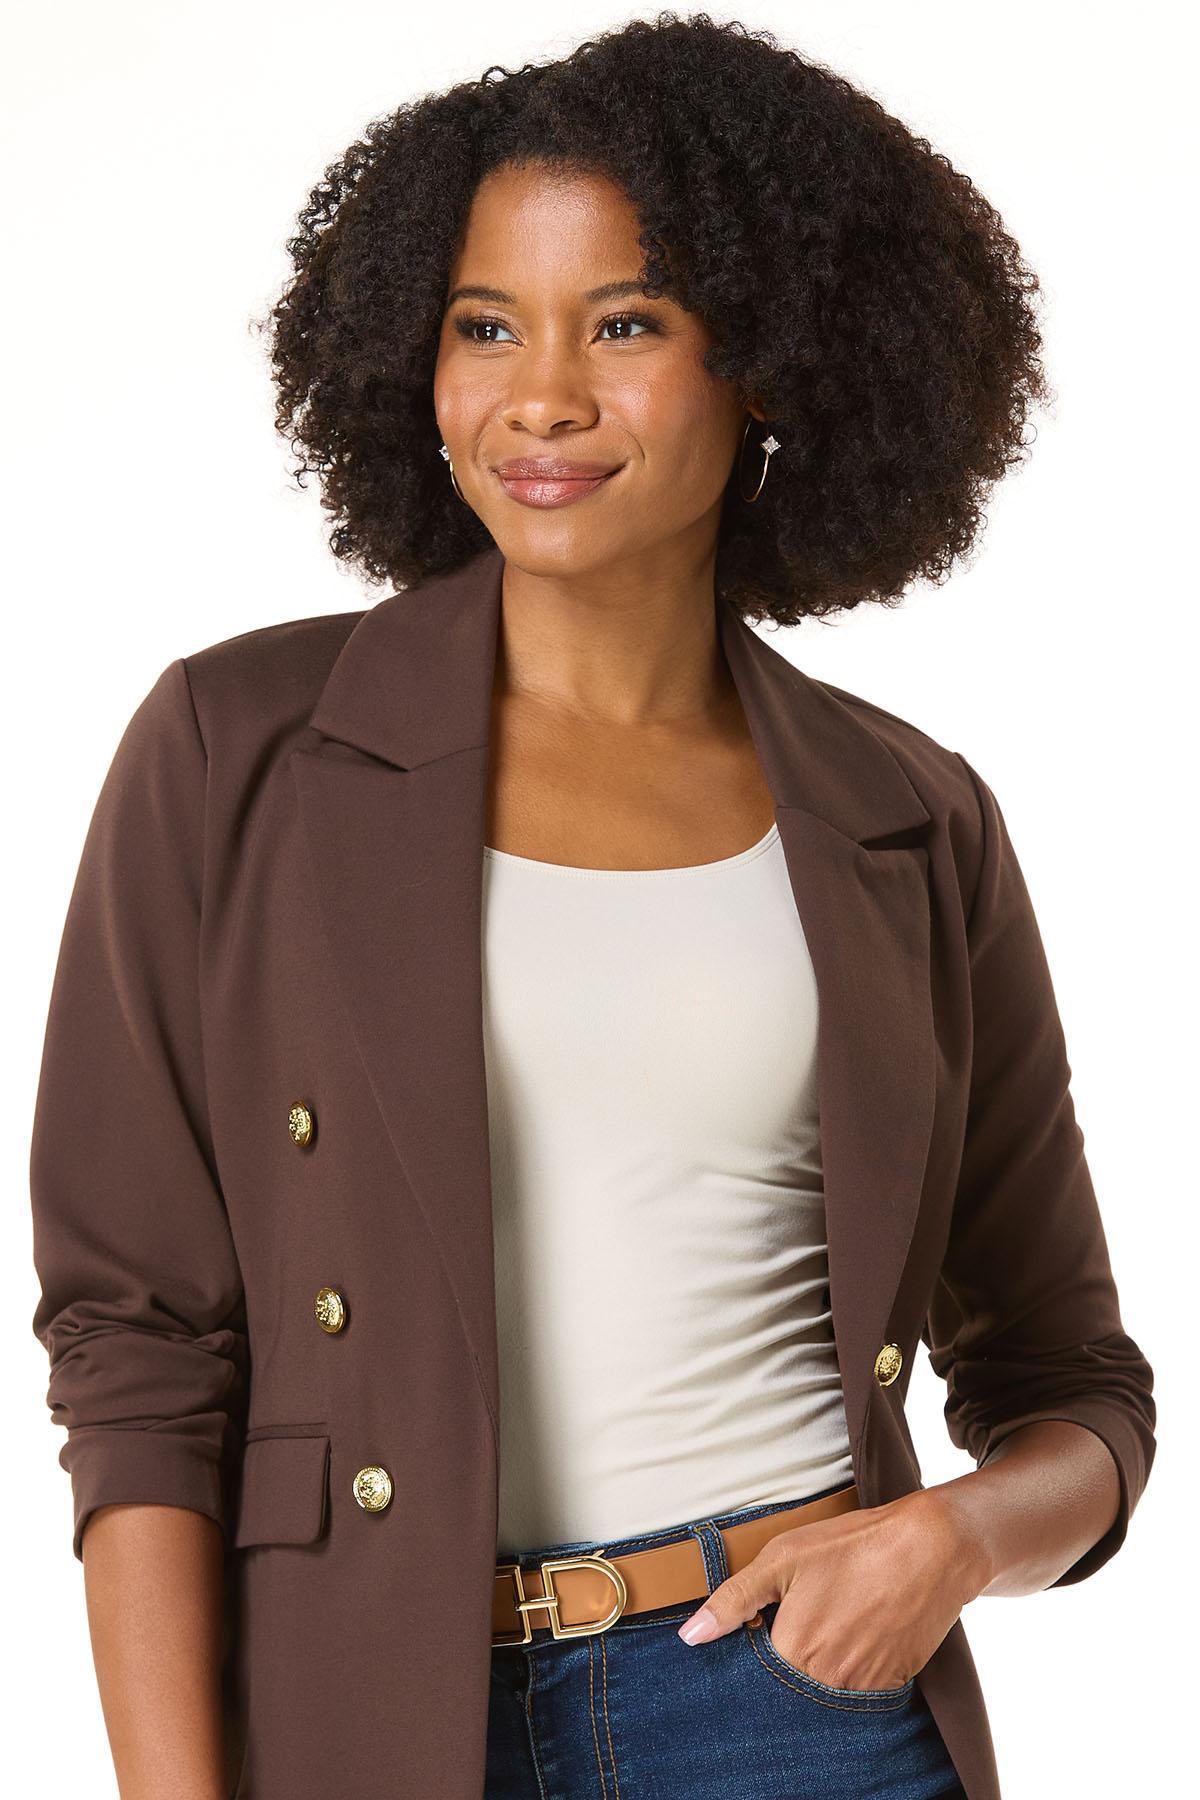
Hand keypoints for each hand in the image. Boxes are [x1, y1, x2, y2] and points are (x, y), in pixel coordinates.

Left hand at [676, 1490, 988, 1689]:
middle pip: (789, 1688)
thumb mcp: (783, 1558)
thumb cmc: (852, 1547)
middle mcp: (826, 1682)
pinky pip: (857, 1691)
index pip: (754, 1676)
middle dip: (786, 1663)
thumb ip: (734, 1600)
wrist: (931, 1550)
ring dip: (818, 1669)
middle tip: (802, 1621)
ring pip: (823, 1692)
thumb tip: (691, 1637)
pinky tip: (855, 1632)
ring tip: (831, 1622)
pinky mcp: (891, 1685)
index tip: (762, 1630)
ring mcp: (862, 1687)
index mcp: (793, 1652)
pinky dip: (850, 1670)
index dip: (754, 1653)